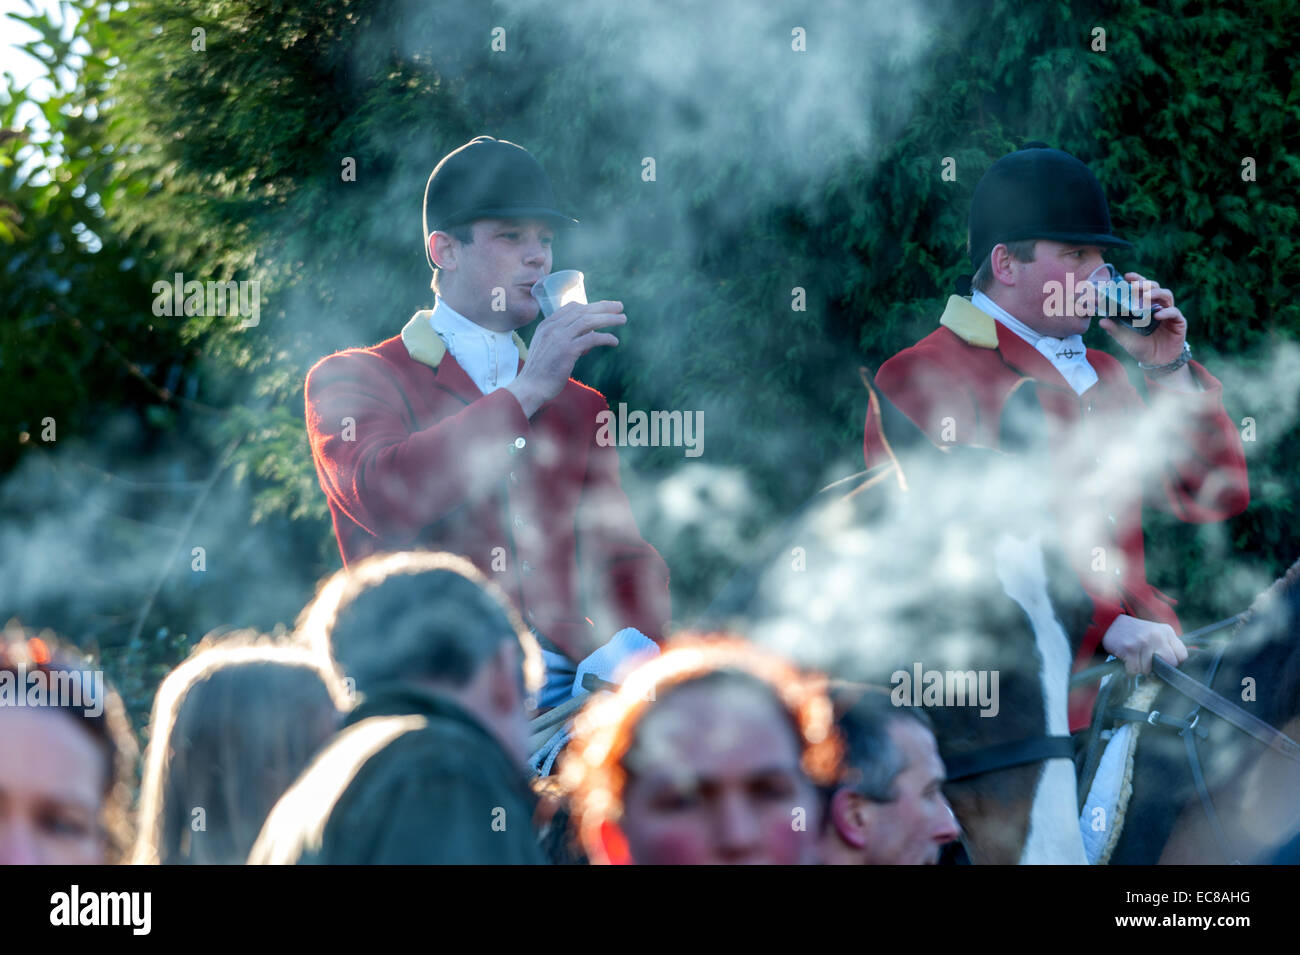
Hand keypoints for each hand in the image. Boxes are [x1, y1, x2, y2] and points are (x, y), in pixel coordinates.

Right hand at [507, 300, 625, 416]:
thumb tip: (587, 340)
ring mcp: (559, 338)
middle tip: (620, 306)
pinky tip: (614, 341)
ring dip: (608, 319)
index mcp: (546, 325)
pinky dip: (605, 338)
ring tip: (623, 319)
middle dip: (603, 307)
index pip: (571, 308)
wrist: (530, 388)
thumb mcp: (547, 349)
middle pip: (582, 311)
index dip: (589, 306)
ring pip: (588, 321)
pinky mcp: (567, 351)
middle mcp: (552, 328)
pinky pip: (591, 339)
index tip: (604, 307)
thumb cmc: (540, 373)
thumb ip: (563, 340)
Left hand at [1098, 271, 1186, 365]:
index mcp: (1145, 306)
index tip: (1127, 276)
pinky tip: (1158, 315)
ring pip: (1167, 295)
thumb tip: (1101, 321)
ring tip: (1146, 297)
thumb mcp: (1125, 338)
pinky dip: (1166, 312)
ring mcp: (1169, 313)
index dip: (1137, 280)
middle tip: (1136, 285)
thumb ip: (1115, 329)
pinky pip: (1174, 313)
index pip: (1142, 289)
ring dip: (1156, 294)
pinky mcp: (1178, 322)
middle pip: (1155, 287)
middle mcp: (1158, 306)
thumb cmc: (1141, 347)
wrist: (1156, 362)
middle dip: (1146, 284)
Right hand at [1101, 614, 1188, 674]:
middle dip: (1160, 668)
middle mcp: (1157, 635)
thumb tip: (1178, 667)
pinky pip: (1135, 670)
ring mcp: (1143, 641)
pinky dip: (1130, 669)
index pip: (1182, 655)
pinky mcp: (1129, 648)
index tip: (1164, 662)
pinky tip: (1127, 659)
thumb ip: (1168, 646)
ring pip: (1150, 669)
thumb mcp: (1156, 633)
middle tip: (1150, 662)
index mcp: (1167, 631)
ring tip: (1135, 657)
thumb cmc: (1136, 633)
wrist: (1110, 623)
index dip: (1174, 662)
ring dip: (1141, 668)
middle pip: (1170, 663)